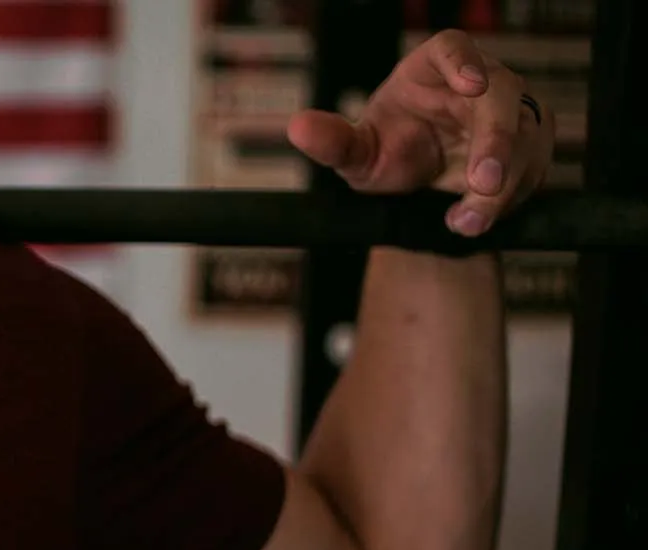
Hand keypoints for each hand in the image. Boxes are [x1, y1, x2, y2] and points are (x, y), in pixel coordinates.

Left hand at [287, 29, 556, 237]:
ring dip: (502, 187)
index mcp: (434, 65)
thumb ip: (333, 142)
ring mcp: (514, 110)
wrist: (419, 183)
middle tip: (483, 184)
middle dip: (497, 143)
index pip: (454, 48)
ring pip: (525, 140)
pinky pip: (533, 169)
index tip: (473, 83)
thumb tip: (297, 128)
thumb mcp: (358, 153)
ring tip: (464, 221)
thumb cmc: (389, 149)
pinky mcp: (531, 142)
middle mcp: (482, 80)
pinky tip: (472, 220)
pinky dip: (507, 201)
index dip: (466, 62)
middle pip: (502, 99)